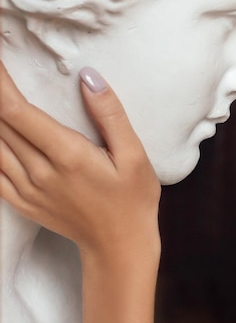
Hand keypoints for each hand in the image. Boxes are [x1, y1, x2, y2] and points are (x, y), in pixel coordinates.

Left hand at [0, 62, 160, 256]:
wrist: (120, 245)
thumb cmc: (133, 198)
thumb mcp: (134, 154)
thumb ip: (110, 114)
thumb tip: (88, 77)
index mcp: (67, 155)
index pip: (17, 110)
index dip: (0, 82)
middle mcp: (39, 171)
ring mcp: (26, 189)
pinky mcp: (21, 201)